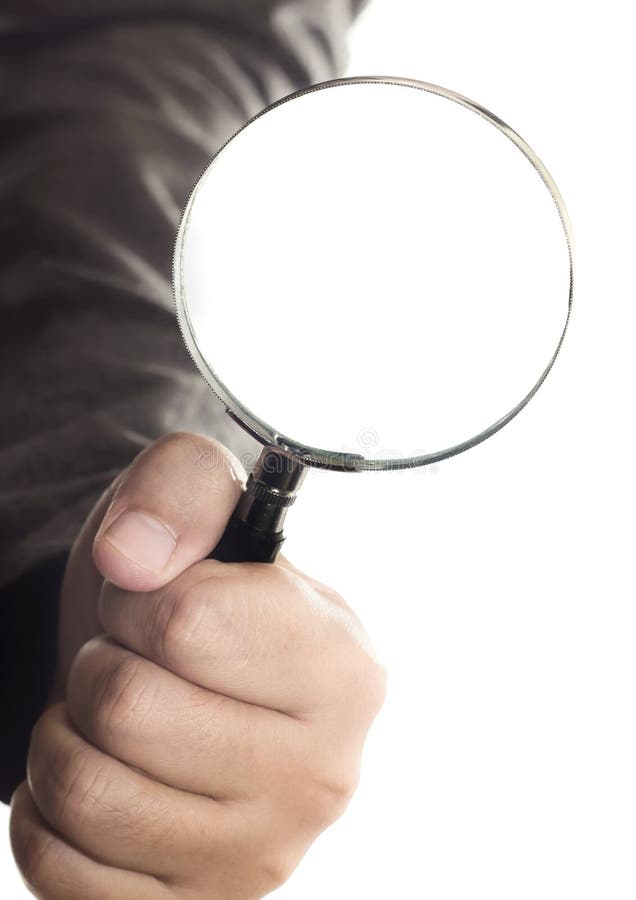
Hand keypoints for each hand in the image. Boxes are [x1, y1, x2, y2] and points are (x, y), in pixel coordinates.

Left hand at [10, 433, 386, 898]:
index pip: (189, 622)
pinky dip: (47, 812)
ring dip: (65, 736)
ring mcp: (261, 857)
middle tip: (130, 663)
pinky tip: (101, 777)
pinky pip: (61, 873)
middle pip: (127, 709)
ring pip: (86, 794)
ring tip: (110, 719)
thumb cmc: (192, 596)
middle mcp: (321, 775)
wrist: (186, 688)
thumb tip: (132, 561)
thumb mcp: (200, 507)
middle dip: (98, 666)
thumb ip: (182, 489)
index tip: (157, 602)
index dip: (139, 598)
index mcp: (344, 670)